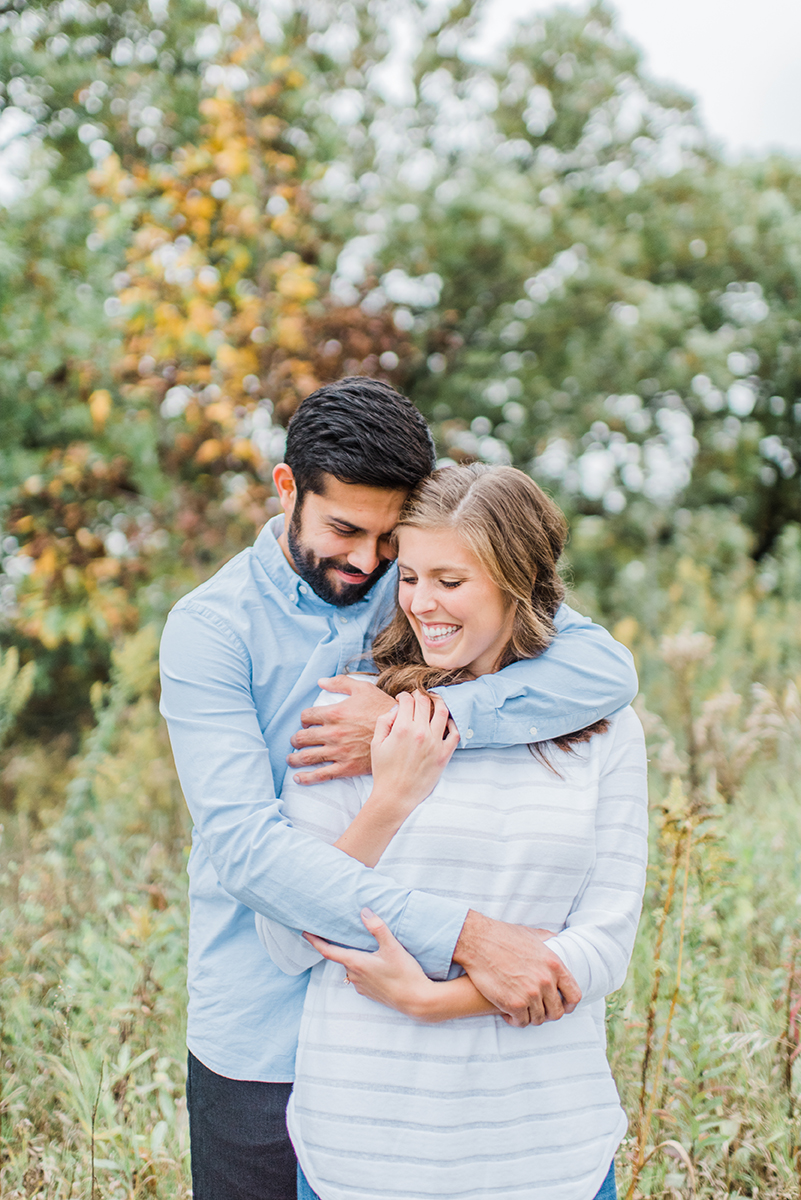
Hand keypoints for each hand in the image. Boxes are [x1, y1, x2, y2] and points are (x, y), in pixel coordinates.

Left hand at [287, 676, 395, 783]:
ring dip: (295, 758)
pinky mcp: (346, 767)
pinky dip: (307, 777)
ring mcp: (338, 752)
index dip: (304, 719)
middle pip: (302, 737)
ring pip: (308, 757)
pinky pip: (321, 774)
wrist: (401, 733)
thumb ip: (340, 683)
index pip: (307, 716)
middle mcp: (332, 733)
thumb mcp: (363, 689)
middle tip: (295, 741)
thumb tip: (321, 681)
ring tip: (291, 759)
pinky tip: (298, 778)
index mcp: (334, 713)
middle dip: (296, 740)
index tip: (306, 722)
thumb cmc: (383, 708)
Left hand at [304, 909, 435, 1019]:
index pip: (327, 951)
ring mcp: (361, 986)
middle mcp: (354, 976)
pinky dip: (362, 968)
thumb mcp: (392, 947)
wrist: (417, 1001)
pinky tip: (375, 964)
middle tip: (339, 933)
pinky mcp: (370, 993)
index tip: (304, 932)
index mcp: (356, 963)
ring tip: (362, 948)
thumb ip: (378, 928)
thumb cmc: (404, 974)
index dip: (315, 941)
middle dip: (339, 946)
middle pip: (341, 958)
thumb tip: (364, 912)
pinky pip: (360, 977)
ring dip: (354, 958)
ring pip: (351, 968)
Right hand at [369, 690, 459, 816]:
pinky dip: (452, 723)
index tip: (402, 699)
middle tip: (417, 697)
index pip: (407, 700)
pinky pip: (454, 732)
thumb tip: (396, 710)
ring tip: (434, 700)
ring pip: (442, 711)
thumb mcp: (376, 744)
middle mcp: (420, 732)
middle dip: (419, 695)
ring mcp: (435, 743)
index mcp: (402, 728)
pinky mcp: (444, 754)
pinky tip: (446, 721)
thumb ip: (384, 722)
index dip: (403, 696)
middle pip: (424, 702)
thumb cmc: (384, 771)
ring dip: (438, 702)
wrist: (396, 796)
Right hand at [453, 910, 580, 1026]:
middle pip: (557, 1012)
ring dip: (530, 1016)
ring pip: (539, 1019)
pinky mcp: (514, 1003)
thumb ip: (549, 939)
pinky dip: (516, 1020)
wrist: (479, 941)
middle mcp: (546, 981)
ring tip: (521, 1010)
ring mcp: (530, 993)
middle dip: (548, 1013)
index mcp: (554, 964)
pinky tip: (508, 1012)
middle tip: (537, 1010)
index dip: (569, 1004)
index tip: (562, 1006)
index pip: (574, 995)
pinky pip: (522, 1022)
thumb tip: (559, 939)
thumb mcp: (532, 934)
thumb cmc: (503, 935)